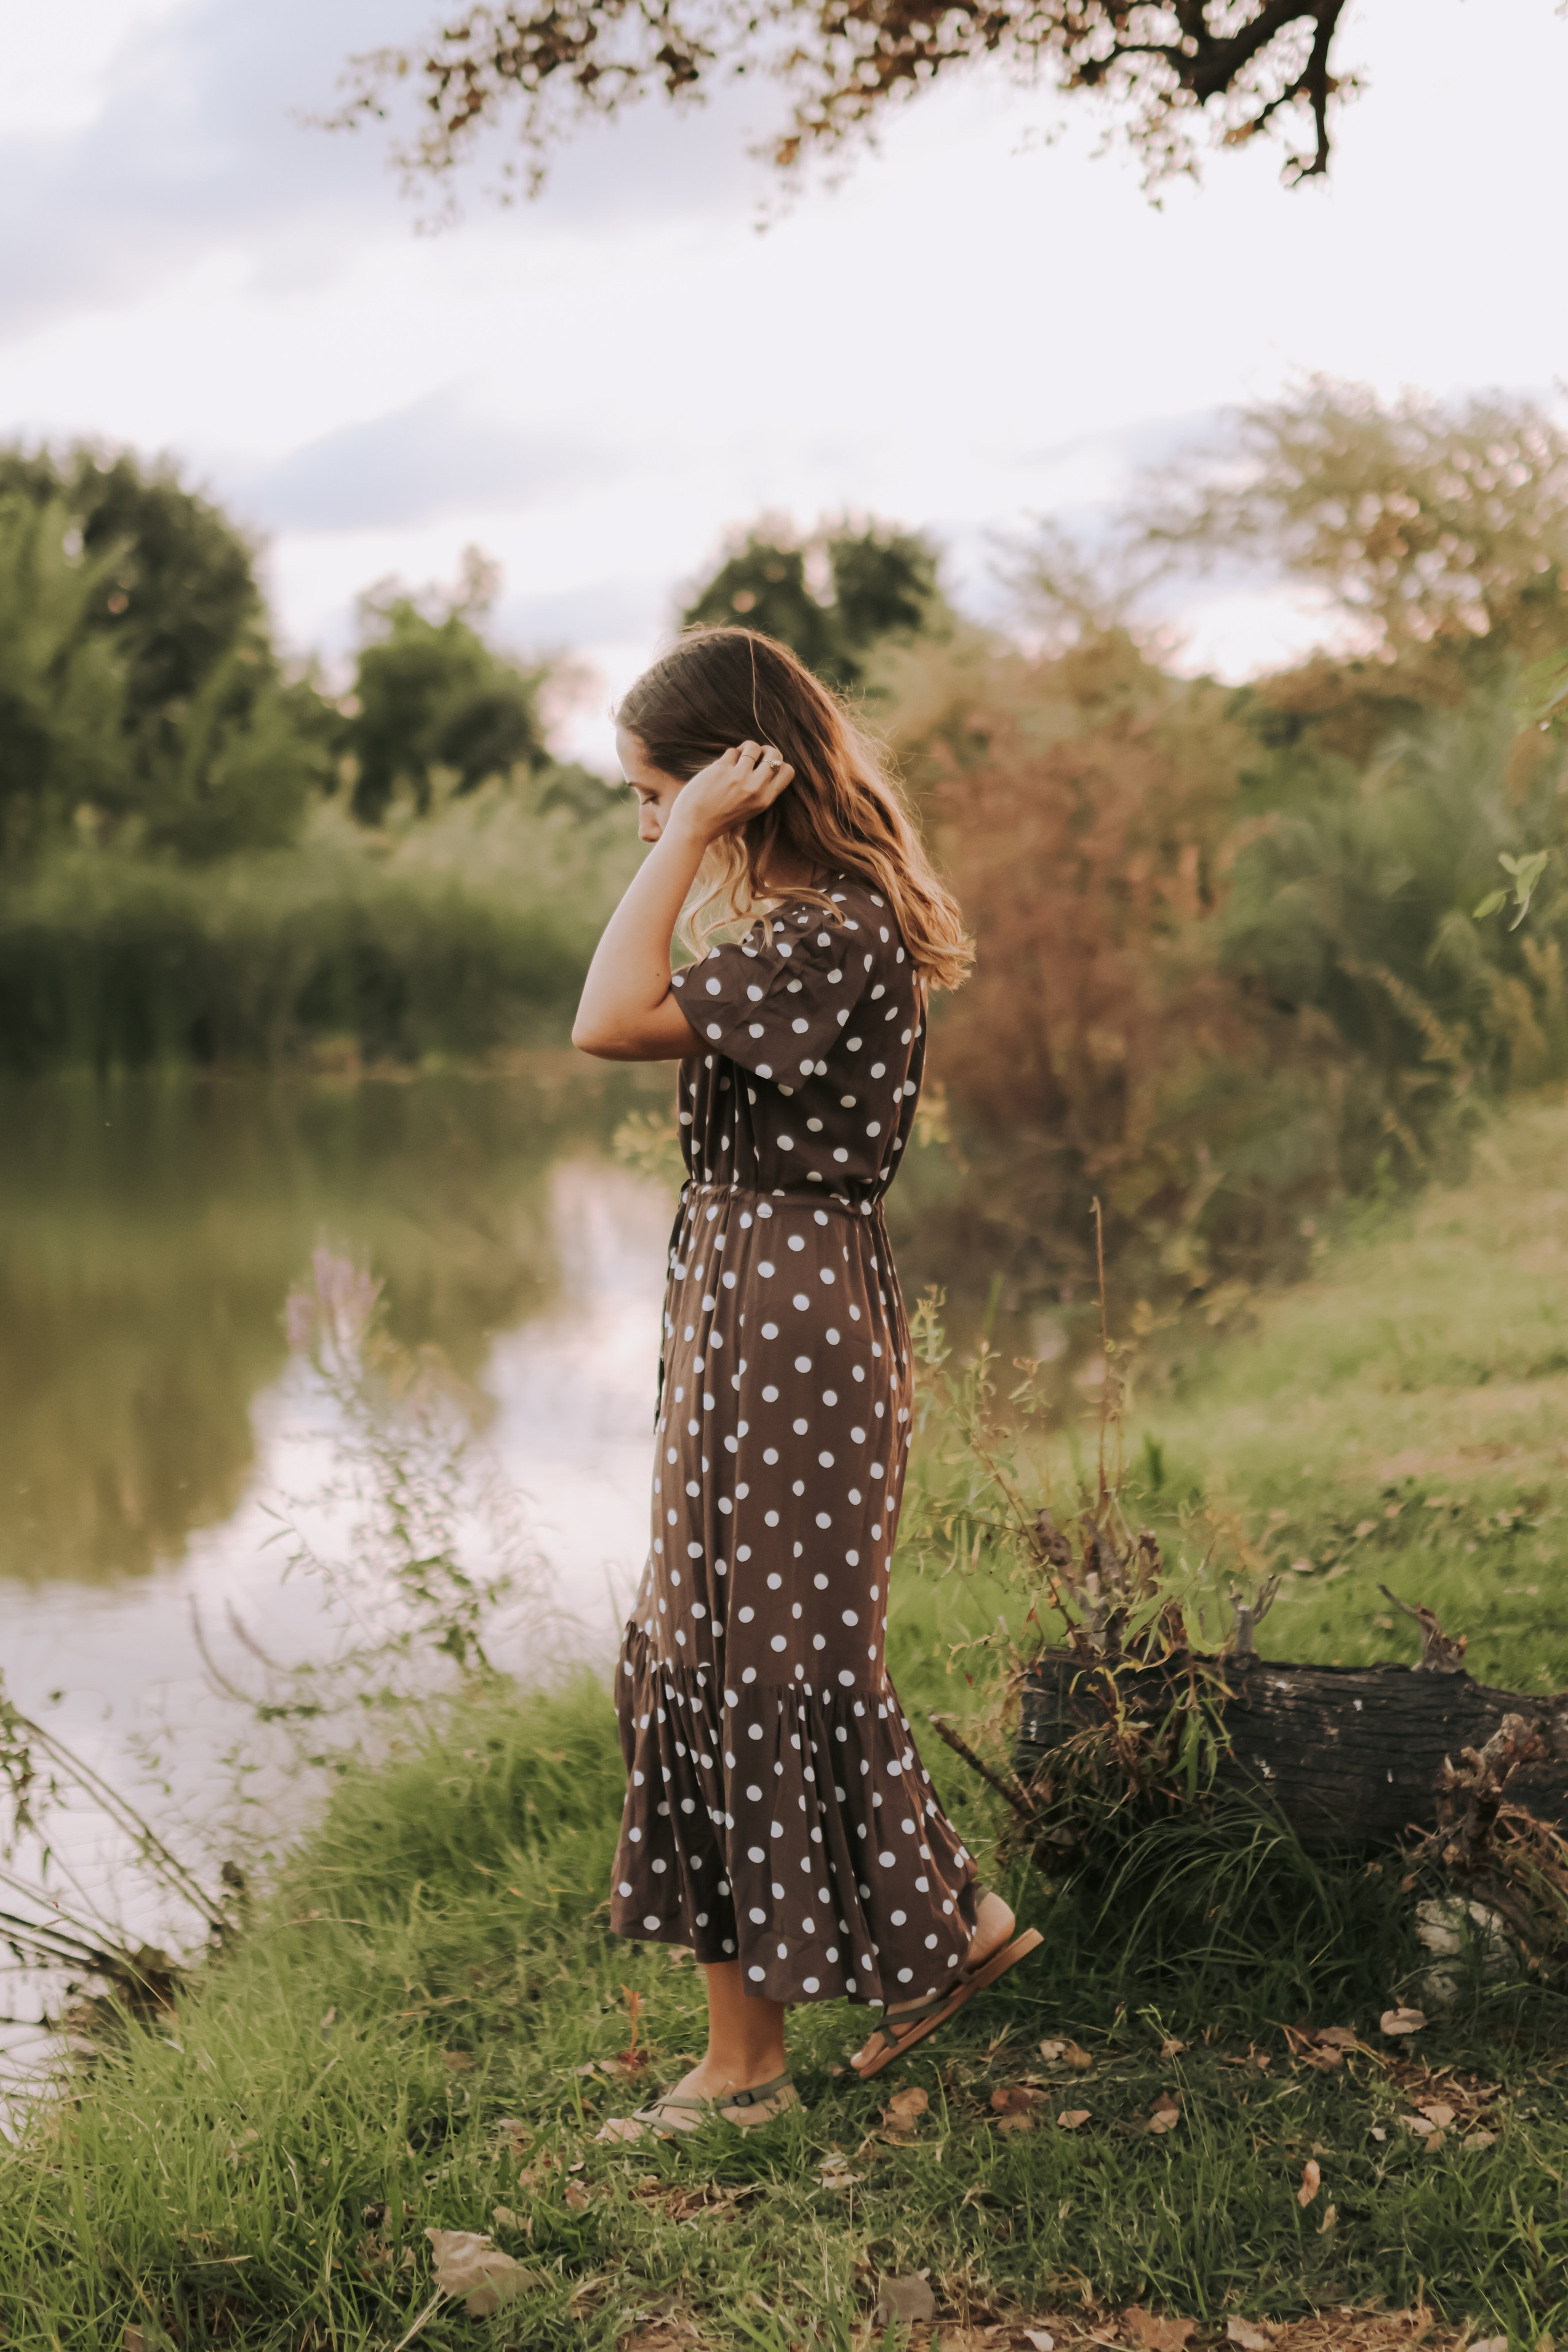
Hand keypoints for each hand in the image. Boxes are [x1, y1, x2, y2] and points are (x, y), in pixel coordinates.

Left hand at [667, 740, 794, 847]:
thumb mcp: (749, 810)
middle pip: (775, 754)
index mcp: (765, 799)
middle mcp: (755, 787)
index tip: (766, 765)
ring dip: (745, 748)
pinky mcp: (721, 769)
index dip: (778, 764)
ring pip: (752, 747)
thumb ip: (760, 791)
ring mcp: (738, 777)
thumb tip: (767, 763)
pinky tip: (722, 766)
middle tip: (754, 756)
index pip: (787, 771)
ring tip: (737, 757)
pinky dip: (728, 755)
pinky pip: (732, 751)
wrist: (693, 826)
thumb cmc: (720, 819)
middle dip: (766, 750)